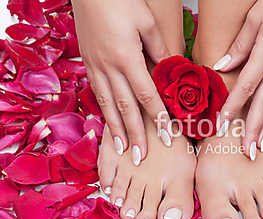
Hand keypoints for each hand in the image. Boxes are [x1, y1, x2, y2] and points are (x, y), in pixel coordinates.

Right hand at [72, 0, 171, 165]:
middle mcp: (109, 68)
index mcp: (127, 58)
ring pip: (108, 105)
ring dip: (115, 130)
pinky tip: (109, 123)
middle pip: (125, 108)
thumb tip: (171, 71)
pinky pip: (97, 93)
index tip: (168, 138)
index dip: (158, 119)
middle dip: (135, 135)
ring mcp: (95, 67)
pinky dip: (104, 111)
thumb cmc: (121, 1)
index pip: (147, 96)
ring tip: (121, 150)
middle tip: (141, 158)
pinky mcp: (88, 63)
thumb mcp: (147, 22)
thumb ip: (160, 50)